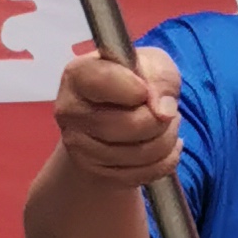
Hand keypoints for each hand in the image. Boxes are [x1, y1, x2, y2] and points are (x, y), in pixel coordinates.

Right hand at [52, 43, 179, 188]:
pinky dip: (165, 160)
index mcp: (78, 74)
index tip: (146, 89)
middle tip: (165, 110)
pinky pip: (145, 173)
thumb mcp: (154, 64)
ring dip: (167, 139)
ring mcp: (79, 145)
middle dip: (160, 119)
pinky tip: (162, 145)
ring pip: (140, 153)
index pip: (106, 83)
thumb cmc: (135, 80)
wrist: (118, 111)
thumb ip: (161, 78)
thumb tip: (163, 112)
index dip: (138, 88)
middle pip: (130, 125)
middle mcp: (70, 110)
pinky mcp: (95, 171)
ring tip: (165, 125)